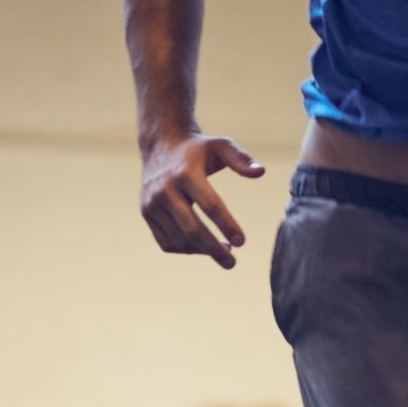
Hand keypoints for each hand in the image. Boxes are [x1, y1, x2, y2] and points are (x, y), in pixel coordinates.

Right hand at [140, 134, 264, 269]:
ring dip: (202, 251)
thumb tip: (261, 172)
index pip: (210, 205)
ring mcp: (153, 203)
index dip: (227, 225)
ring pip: (179, 240)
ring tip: (222, 251)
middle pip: (192, 229)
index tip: (242, 242)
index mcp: (186, 173)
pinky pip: (166, 242)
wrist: (160, 145)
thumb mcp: (221, 146)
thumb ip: (241, 160)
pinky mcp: (146, 213)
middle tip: (232, 262)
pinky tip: (202, 248)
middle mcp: (166, 189)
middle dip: (214, 250)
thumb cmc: (198, 148)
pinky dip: (186, 250)